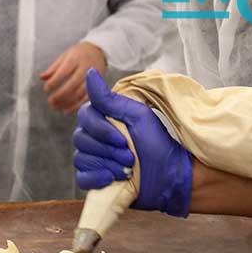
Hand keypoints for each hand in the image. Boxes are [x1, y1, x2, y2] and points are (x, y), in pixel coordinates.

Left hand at [41, 42, 106, 114]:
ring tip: (57, 107)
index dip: (53, 82)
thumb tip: (42, 78)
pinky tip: (68, 110)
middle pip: (72, 84)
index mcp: (75, 59)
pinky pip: (87, 98)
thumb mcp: (65, 56)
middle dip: (60, 95)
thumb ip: (54, 68)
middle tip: (50, 102)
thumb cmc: (79, 54)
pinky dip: (77, 106)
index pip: (63, 72)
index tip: (46, 89)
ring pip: (80, 93)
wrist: (98, 51)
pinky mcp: (96, 85)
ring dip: (67, 102)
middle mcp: (85, 68)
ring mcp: (92, 78)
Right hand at [74, 69, 191, 216]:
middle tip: (131, 157)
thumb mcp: (137, 116)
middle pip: (81, 139)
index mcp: (105, 118)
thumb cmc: (158, 143)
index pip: (85, 117)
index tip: (124, 139)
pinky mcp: (96, 179)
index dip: (102, 130)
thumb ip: (109, 98)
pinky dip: (97, 178)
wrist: (170, 176)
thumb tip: (90, 72)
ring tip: (128, 169)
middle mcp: (96, 136)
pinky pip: (82, 178)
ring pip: (81, 158)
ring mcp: (95, 158)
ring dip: (107, 164)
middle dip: (108, 150)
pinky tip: (113, 179)